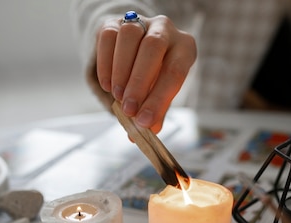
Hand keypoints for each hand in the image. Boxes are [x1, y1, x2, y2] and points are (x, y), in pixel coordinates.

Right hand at [96, 14, 196, 132]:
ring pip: (130, 37)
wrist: (135, 50)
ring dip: (122, 70)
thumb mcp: (161, 92)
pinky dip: (106, 64)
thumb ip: (155, 110)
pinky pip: (109, 37)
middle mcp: (165, 29)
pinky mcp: (115, 22)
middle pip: (153, 48)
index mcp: (184, 48)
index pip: (175, 71)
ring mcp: (140, 22)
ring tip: (118, 96)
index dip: (159, 99)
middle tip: (129, 110)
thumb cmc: (154, 75)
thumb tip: (145, 133)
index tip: (145, 122)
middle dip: (139, 82)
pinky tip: (107, 85)